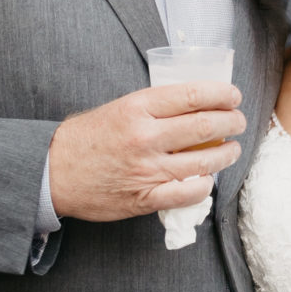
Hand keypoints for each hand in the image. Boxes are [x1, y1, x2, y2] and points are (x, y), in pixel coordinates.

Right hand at [48, 80, 245, 222]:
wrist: (53, 172)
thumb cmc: (84, 139)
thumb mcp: (117, 108)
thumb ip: (153, 107)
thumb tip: (193, 104)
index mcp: (137, 108)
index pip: (193, 95)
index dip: (222, 94)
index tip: (234, 95)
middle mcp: (145, 137)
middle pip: (206, 125)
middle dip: (232, 121)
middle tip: (238, 121)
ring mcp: (147, 169)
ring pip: (204, 161)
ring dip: (226, 154)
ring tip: (232, 149)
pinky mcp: (145, 197)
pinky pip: (188, 193)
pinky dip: (205, 186)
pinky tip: (208, 179)